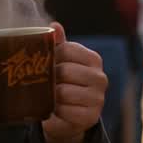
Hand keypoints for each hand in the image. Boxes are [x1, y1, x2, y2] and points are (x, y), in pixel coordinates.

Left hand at [41, 23, 107, 142]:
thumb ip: (58, 44)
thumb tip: (55, 25)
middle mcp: (100, 78)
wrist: (70, 117)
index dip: (51, 56)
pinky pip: (65, 110)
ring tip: (49, 97)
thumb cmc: (65, 84)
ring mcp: (98, 98)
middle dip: (49, 78)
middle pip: (64, 70)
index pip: (67, 49)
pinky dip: (56, 111)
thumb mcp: (62, 62)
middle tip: (43, 83)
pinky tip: (56, 110)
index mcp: (93, 59)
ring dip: (51, 96)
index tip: (44, 63)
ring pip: (63, 92)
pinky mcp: (91, 117)